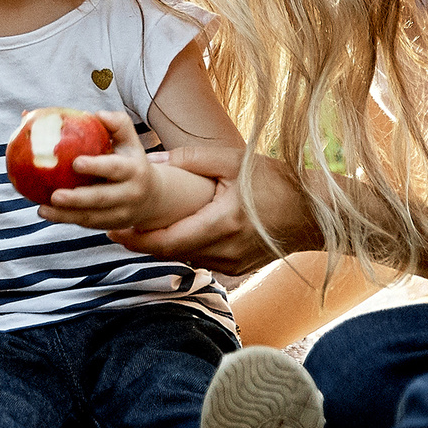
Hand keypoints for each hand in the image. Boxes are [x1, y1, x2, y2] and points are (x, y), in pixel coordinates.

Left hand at [35, 112, 173, 229]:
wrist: (153, 197)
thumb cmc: (132, 160)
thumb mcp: (131, 141)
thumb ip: (117, 123)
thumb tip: (95, 113)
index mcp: (133, 170)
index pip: (116, 169)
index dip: (97, 166)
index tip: (76, 162)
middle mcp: (129, 194)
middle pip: (101, 199)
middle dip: (78, 199)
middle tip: (55, 195)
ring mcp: (120, 213)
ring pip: (91, 217)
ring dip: (65, 215)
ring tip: (42, 209)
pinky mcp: (109, 225)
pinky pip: (86, 223)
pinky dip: (65, 220)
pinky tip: (46, 212)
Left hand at [106, 142, 306, 277]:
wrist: (316, 214)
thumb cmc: (277, 182)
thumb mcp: (234, 160)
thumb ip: (191, 159)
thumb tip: (152, 161)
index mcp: (222, 224)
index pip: (166, 242)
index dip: (135, 240)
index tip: (112, 231)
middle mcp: (224, 251)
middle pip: (170, 252)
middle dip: (141, 242)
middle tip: (115, 227)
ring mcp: (231, 264)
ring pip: (185, 257)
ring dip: (163, 244)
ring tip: (140, 225)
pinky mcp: (237, 269)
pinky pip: (201, 258)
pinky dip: (185, 246)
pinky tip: (176, 229)